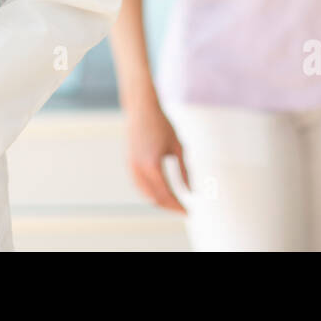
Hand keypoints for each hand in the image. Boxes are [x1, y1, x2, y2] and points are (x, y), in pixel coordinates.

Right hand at [125, 99, 189, 213]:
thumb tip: (191, 192)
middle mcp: (139, 169)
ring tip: (174, 203)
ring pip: (145, 194)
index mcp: (152, 165)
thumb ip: (185, 171)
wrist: (141, 109)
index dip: (178, 206)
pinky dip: (150, 193)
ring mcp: (131, 166)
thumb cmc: (162, 125)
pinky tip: (162, 192)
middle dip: (169, 207)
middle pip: (155, 198)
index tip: (189, 212)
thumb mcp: (178, 147)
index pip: (166, 194)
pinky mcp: (129, 163)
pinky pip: (140, 185)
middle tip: (183, 210)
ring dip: (159, 201)